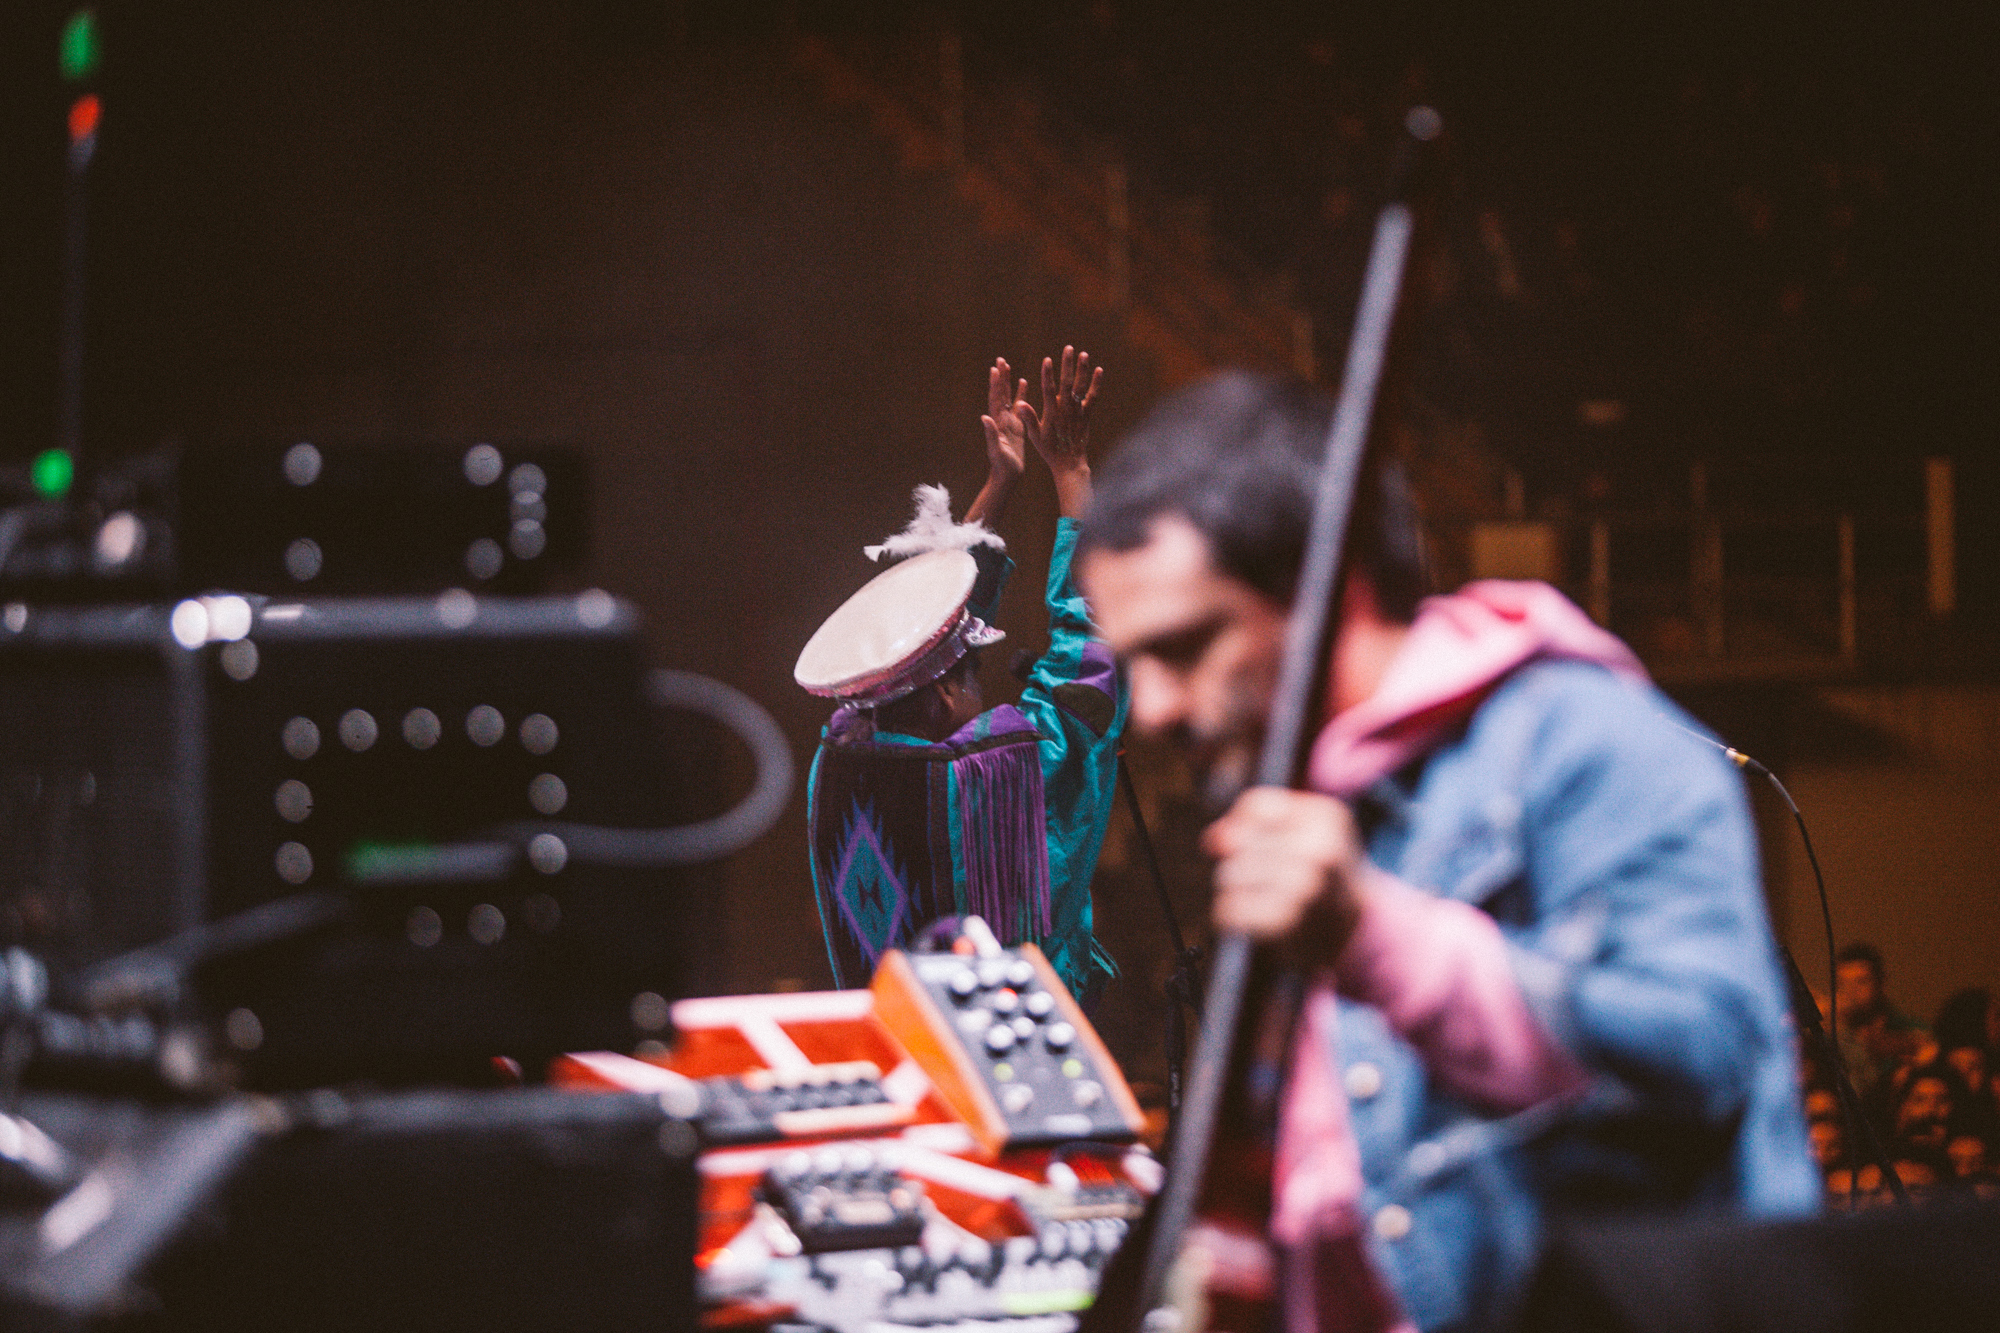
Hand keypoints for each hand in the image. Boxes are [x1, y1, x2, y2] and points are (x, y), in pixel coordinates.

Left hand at [980, 358, 1029, 482]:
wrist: (1007, 476)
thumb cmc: (1002, 466)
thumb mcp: (996, 450)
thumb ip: (990, 434)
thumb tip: (984, 417)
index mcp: (997, 423)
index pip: (996, 400)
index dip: (996, 384)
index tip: (995, 368)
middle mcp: (1001, 420)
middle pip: (1000, 394)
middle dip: (1000, 377)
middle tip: (1000, 360)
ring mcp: (1009, 423)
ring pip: (1008, 398)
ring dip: (1008, 382)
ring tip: (1008, 366)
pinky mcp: (1017, 427)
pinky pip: (1018, 407)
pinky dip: (1020, 394)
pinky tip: (1024, 383)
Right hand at [1020, 345, 1101, 472]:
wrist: (1070, 463)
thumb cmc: (1050, 450)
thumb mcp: (1035, 436)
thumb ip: (1029, 418)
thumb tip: (1019, 403)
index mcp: (1052, 413)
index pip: (1049, 390)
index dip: (1048, 374)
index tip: (1047, 360)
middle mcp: (1066, 410)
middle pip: (1067, 383)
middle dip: (1067, 365)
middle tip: (1069, 348)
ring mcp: (1078, 411)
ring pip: (1081, 387)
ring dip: (1082, 370)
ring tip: (1084, 354)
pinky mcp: (1087, 414)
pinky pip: (1093, 396)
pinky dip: (1096, 383)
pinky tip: (1099, 370)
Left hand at [1200, 787, 1365, 969]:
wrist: (1354, 928)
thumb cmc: (1316, 871)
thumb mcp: (1301, 832)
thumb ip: (1252, 825)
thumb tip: (1212, 841)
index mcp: (1327, 817)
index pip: (1255, 806)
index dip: (1243, 826)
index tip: (1256, 844)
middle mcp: (1320, 849)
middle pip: (1238, 843)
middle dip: (1239, 861)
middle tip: (1268, 878)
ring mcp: (1305, 886)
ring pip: (1229, 875)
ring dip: (1234, 889)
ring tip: (1263, 897)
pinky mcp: (1287, 920)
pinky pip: (1229, 908)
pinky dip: (1230, 915)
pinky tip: (1254, 918)